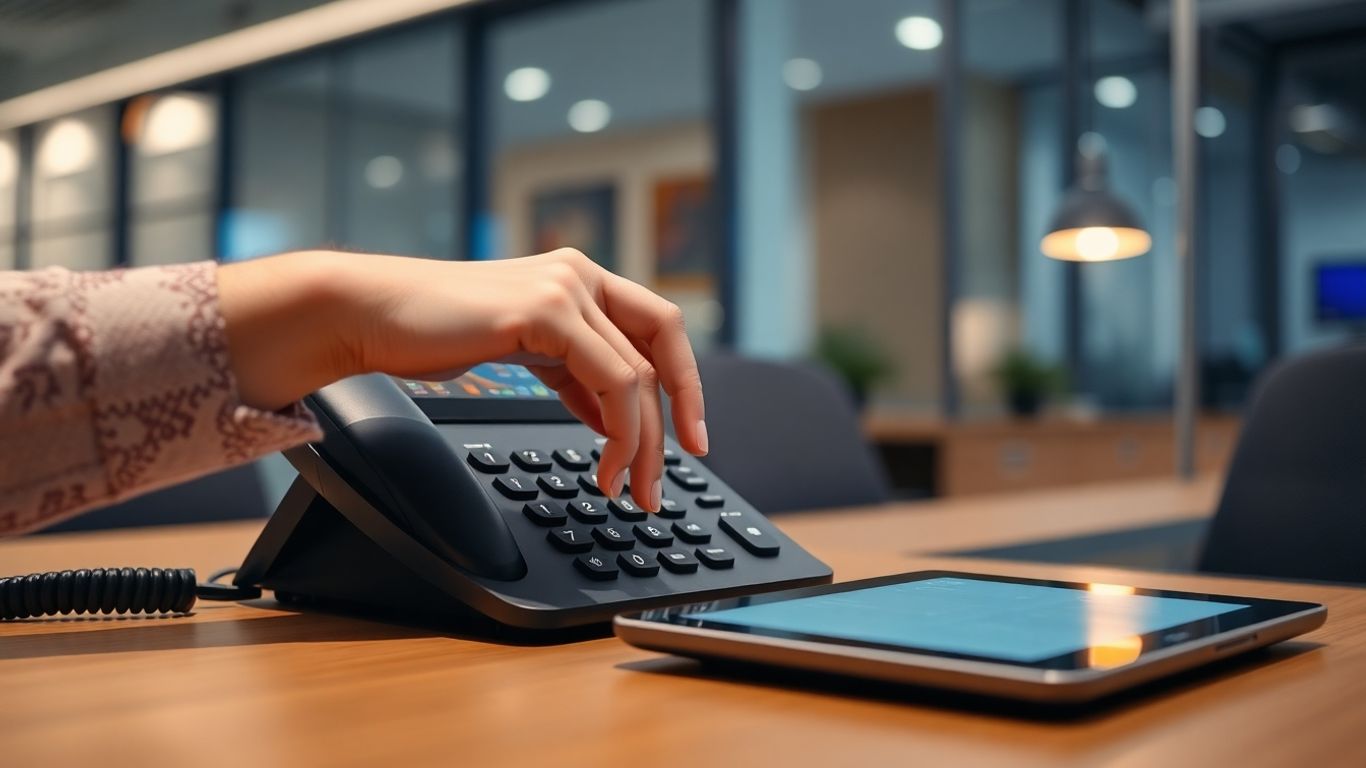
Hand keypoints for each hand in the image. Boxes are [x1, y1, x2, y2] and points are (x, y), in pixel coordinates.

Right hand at [217, 248, 707, 512]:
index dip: (685, 383)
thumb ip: (574, 373)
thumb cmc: (434, 332)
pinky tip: (605, 465)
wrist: (372, 315)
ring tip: (627, 490)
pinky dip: (619, 432)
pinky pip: (611, 380)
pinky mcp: (545, 311)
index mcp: (579, 279)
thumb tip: (615, 419)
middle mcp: (580, 275)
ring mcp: (565, 287)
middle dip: (674, 422)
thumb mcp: (524, 351)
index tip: (689, 439)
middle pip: (662, 349)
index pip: (659, 328)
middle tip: (663, 482)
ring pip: (638, 375)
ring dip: (642, 444)